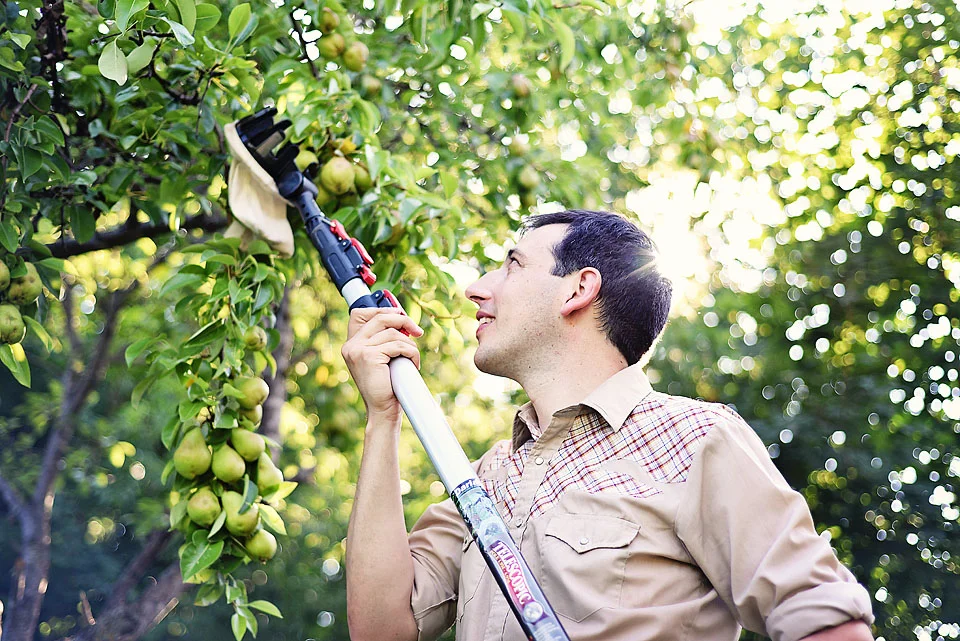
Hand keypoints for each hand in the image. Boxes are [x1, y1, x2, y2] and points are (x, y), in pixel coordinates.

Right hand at [341, 307, 423, 427]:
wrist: (382, 410)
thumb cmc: (386, 385)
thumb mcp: (382, 357)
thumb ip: (383, 339)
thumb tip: (402, 318)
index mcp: (351, 344)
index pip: (360, 313)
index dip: (381, 309)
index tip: (400, 315)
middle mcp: (351, 345)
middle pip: (380, 317)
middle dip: (403, 320)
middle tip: (417, 332)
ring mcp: (357, 350)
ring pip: (392, 333)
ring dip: (409, 344)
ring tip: (413, 358)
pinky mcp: (368, 356)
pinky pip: (397, 345)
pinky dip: (411, 352)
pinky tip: (413, 363)